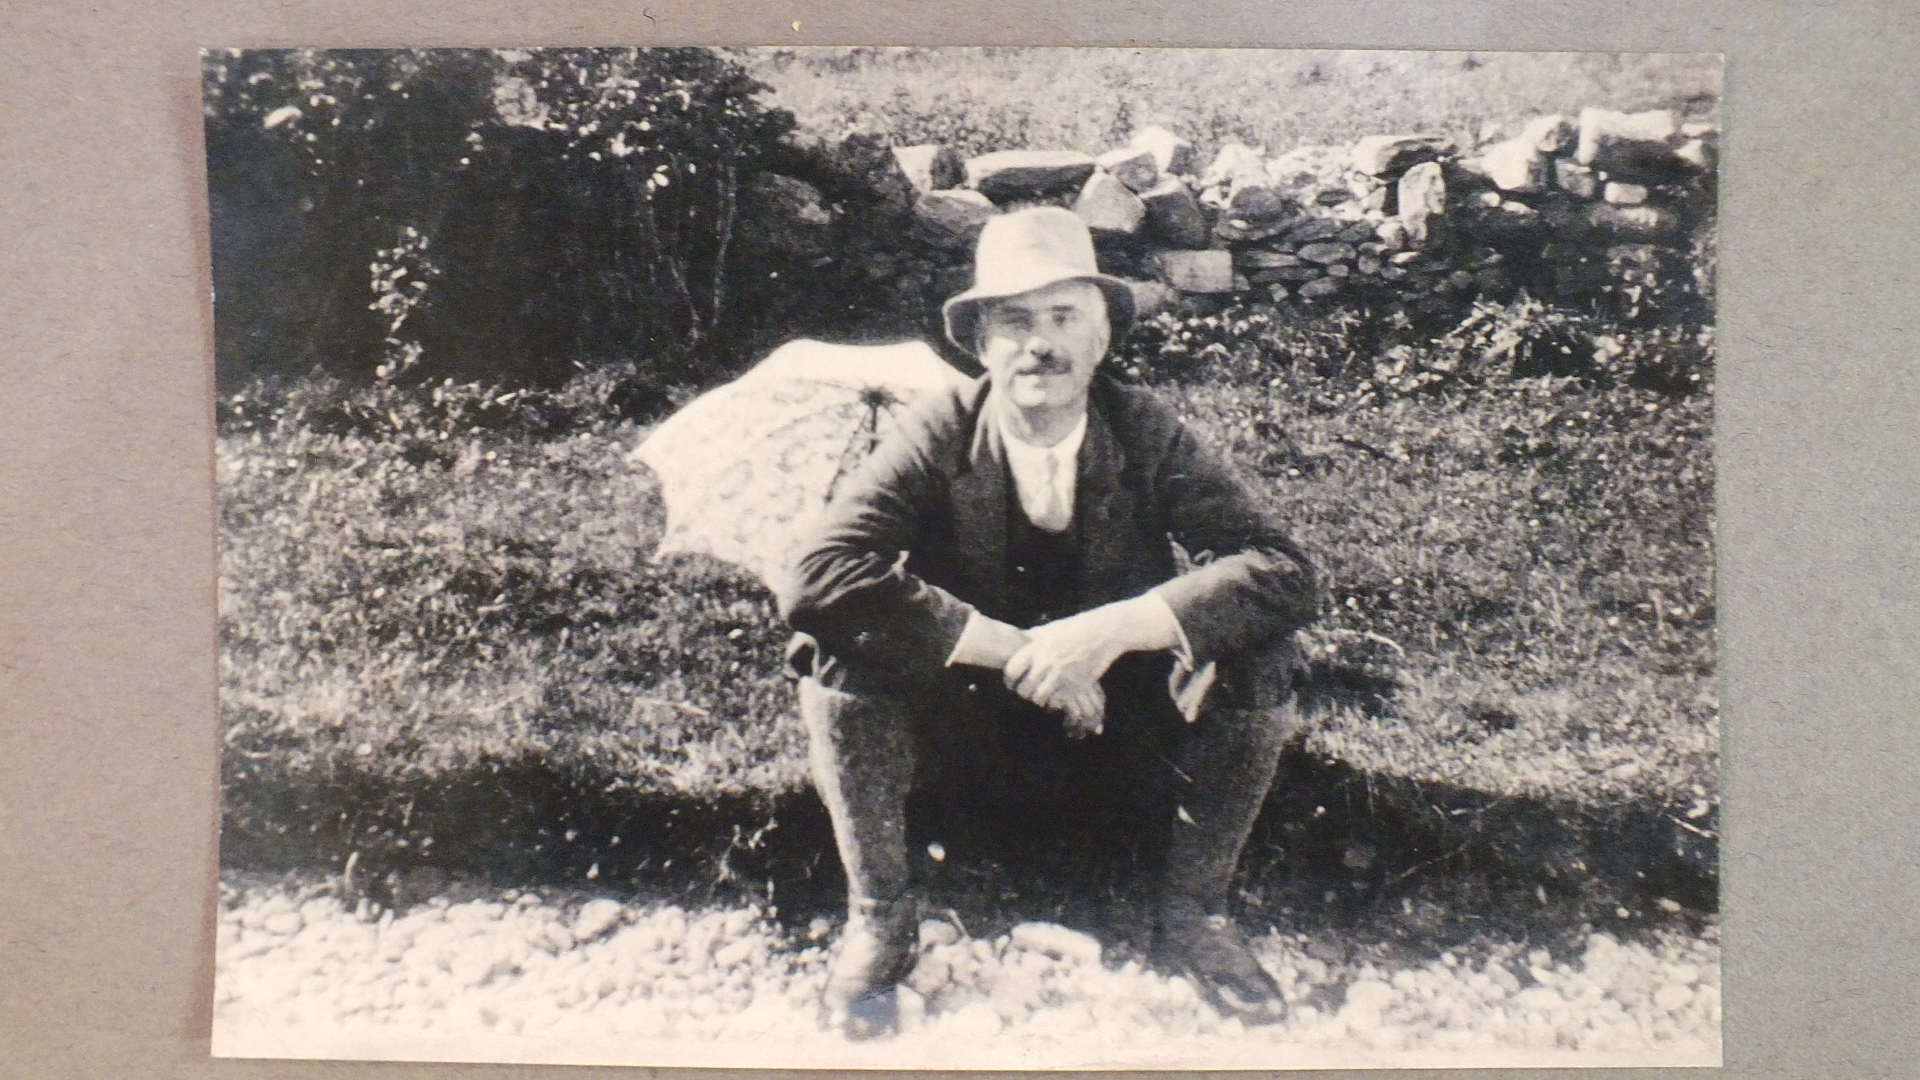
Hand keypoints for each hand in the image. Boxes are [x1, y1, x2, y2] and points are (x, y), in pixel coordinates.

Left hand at [1002, 608, 1127, 736]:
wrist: (1102, 633)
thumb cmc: (1074, 628)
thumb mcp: (1049, 629)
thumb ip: (1032, 638)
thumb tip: (1017, 640)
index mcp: (1036, 648)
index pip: (1012, 670)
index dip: (1009, 680)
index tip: (1011, 682)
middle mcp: (1046, 663)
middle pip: (1024, 688)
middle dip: (1022, 692)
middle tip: (1025, 691)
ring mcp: (1061, 675)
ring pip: (1039, 698)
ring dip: (1037, 699)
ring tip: (1039, 695)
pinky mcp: (1075, 685)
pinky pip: (1058, 701)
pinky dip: (1055, 702)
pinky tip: (1056, 696)